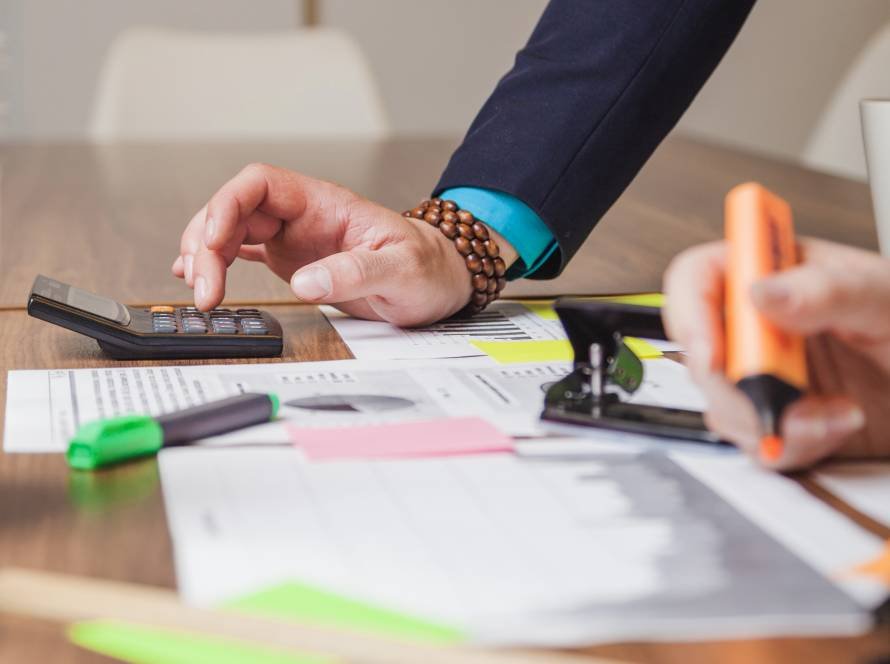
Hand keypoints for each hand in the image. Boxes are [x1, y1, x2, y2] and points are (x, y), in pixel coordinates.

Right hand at [172, 164, 516, 325]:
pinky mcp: (294, 261)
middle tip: (204, 290)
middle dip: (207, 243)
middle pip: (234, 210)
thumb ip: (356, 273)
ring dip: (206, 256)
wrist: (441, 280)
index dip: (226, 205)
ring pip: (232, 232)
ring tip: (199, 291)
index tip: (213, 242)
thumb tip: (304, 283)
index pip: (260, 184)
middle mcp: (303, 216)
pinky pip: (244, 253)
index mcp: (325, 204)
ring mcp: (296, 238)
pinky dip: (218, 263)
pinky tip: (199, 276)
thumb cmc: (429, 267)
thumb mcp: (402, 272)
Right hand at [663, 238, 889, 469]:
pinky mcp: (781, 419)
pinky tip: (834, 426)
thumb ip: (826, 290)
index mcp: (777, 273)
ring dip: (771, 420)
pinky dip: (794, 445)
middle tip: (779, 395)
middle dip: (735, 385)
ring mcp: (768, 375)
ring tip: (828, 413)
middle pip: (700, 352)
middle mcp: (762, 324)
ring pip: (721, 406)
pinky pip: (755, 442)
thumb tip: (762, 292)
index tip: (711, 352)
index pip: (699, 277)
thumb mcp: (884, 298)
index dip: (689, 312)